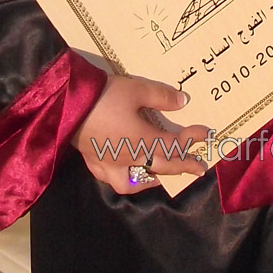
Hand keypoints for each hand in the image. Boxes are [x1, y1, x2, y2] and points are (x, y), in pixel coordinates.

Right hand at [72, 72, 209, 193]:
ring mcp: (108, 163)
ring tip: (159, 176)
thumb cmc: (104, 96)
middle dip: (182, 166)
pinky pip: (109, 177)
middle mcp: (128, 159)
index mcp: (142, 142)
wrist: (66, 104)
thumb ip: (161, 97)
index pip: (175, 145)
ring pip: (133, 182)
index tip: (206, 133)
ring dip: (150, 180)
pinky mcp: (91, 160)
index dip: (192, 139)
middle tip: (198, 167)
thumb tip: (183, 102)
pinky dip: (121, 177)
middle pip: (161, 167)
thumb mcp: (137, 90)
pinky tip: (124, 171)